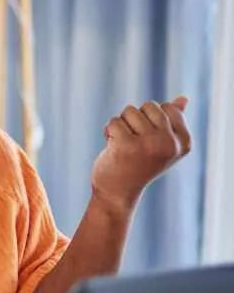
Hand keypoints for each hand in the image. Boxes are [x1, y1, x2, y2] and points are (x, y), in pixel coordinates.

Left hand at [91, 97, 191, 212]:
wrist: (118, 193)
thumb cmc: (138, 165)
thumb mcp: (161, 145)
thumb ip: (172, 122)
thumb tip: (183, 99)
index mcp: (183, 142)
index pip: (169, 108)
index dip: (151, 118)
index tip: (148, 139)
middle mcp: (170, 143)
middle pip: (149, 106)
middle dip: (135, 119)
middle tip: (133, 140)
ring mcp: (149, 144)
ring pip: (130, 111)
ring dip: (121, 124)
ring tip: (122, 143)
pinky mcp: (127, 146)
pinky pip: (114, 121)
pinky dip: (109, 130)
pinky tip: (112, 146)